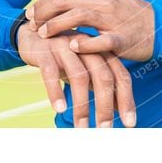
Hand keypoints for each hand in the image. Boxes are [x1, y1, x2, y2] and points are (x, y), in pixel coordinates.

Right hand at [16, 26, 135, 127]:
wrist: (31, 33)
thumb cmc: (64, 55)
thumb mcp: (85, 67)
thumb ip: (101, 83)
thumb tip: (119, 109)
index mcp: (100, 51)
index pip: (120, 76)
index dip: (127, 100)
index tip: (130, 124)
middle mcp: (87, 47)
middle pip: (103, 77)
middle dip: (105, 106)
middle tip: (104, 130)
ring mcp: (66, 48)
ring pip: (79, 77)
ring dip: (81, 106)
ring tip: (82, 128)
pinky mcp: (45, 51)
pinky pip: (51, 72)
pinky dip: (56, 91)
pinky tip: (59, 109)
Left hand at [26, 0, 155, 60]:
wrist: (159, 27)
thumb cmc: (128, 14)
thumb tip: (56, 1)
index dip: (43, 4)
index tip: (31, 14)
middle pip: (66, 1)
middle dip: (44, 13)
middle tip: (31, 24)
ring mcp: (115, 18)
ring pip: (80, 16)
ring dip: (57, 26)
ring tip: (43, 35)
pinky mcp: (123, 37)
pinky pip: (102, 39)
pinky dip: (86, 43)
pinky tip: (72, 46)